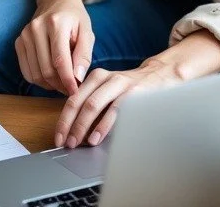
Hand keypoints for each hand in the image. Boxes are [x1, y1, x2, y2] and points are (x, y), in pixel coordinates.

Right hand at [16, 0, 93, 94]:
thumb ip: (84, 55)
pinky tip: (50, 77)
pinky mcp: (19, 41)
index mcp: (56, 23)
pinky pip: (26, 71)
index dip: (68, 81)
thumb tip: (77, 78)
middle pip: (46, 70)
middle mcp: (36, 28)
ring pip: (35, 74)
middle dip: (60, 85)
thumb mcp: (87, 32)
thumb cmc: (74, 17)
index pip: (60, 60)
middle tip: (71, 88)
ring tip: (62, 83)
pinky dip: (38, 80)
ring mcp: (24, 34)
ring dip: (50, 85)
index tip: (76, 92)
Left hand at [54, 60, 175, 148]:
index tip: (58, 138)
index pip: (72, 99)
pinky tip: (97, 137)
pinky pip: (114, 110)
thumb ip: (93, 105)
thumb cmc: (131, 89)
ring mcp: (119, 84)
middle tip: (65, 143)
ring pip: (93, 105)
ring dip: (82, 126)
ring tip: (77, 142)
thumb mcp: (108, 92)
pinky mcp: (134, 92)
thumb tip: (75, 132)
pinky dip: (103, 126)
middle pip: (78, 102)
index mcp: (94, 78)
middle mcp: (104, 78)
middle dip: (68, 125)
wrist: (161, 75)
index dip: (63, 120)